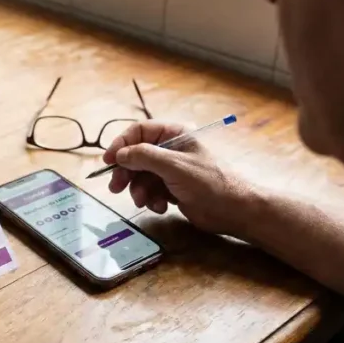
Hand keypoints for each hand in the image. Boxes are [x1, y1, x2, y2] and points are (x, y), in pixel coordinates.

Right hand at [103, 121, 259, 235]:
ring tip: (144, 201)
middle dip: (126, 172)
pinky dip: (151, 199)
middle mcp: (171, 149)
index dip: (121, 144)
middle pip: (136, 156)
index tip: (108, 161)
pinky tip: (161, 206)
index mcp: (174, 134)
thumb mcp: (174, 166)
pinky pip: (151, 190)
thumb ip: (144, 157)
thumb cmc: (209, 182)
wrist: (234, 210)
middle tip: (116, 187)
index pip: (139, 132)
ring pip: (141, 176)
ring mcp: (171, 170)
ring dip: (139, 190)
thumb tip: (120, 154)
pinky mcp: (172, 188)